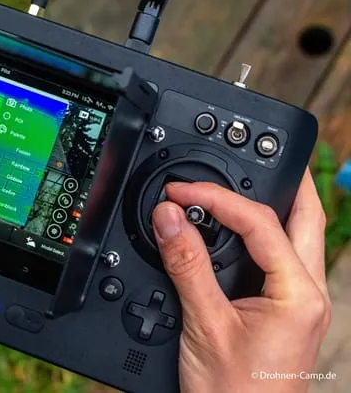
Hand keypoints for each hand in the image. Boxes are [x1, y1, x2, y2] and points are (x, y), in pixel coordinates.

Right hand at [151, 170, 330, 392]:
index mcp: (297, 293)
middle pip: (306, 217)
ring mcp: (298, 302)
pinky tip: (236, 231)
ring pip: (297, 236)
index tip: (182, 190)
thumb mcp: (204, 323)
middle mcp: (306, 293)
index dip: (217, 197)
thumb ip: (186, 264)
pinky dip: (258, 234)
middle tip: (264, 153)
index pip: (260, 221)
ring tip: (242, 183)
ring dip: (273, 205)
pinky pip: (279, 258)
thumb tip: (170, 217)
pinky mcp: (283, 310)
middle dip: (286, 180)